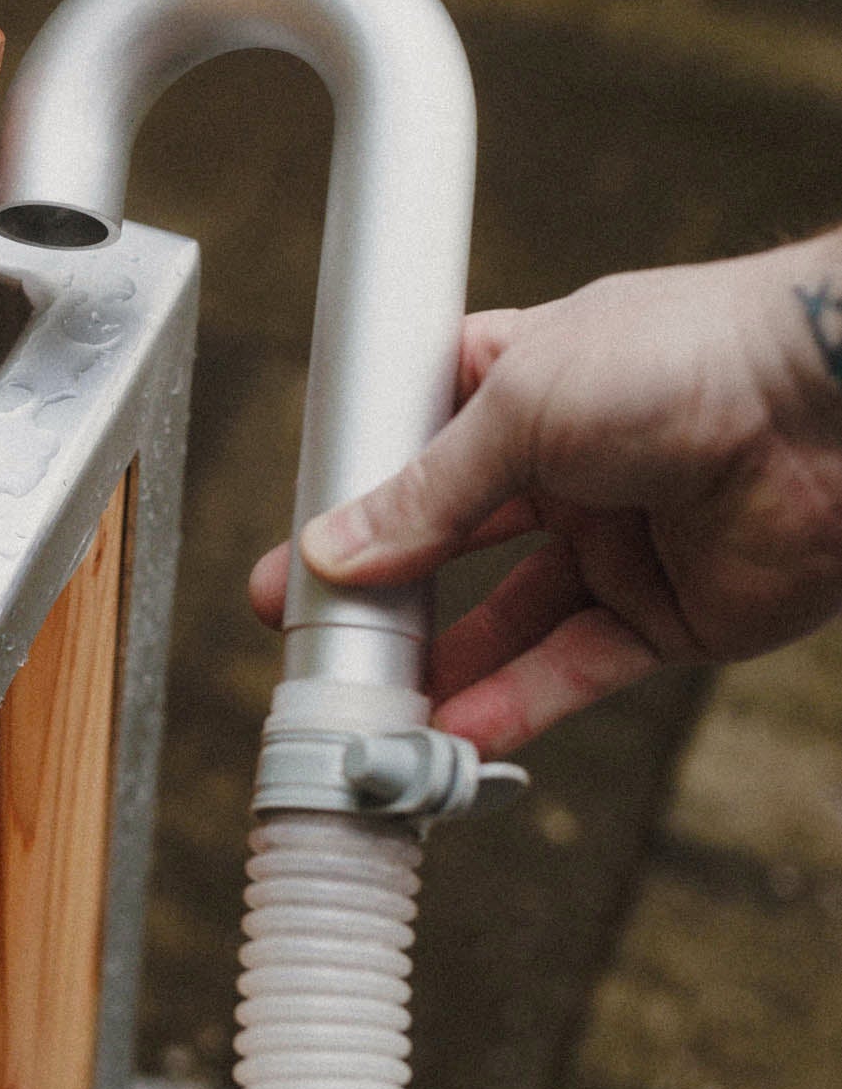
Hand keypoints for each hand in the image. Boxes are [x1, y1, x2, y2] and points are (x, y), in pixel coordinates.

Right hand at [250, 237, 841, 753]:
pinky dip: (517, 703)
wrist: (834, 403)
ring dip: (443, 666)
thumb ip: (427, 492)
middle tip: (312, 643)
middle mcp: (565, 467)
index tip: (300, 554)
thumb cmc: (684, 356)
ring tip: (375, 712)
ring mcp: (615, 543)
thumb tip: (335, 551)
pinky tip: (458, 732)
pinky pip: (576, 668)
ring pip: (508, 620)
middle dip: (381, 597)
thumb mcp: (521, 406)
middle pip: (450, 544)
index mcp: (522, 384)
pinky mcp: (666, 615)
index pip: (417, 446)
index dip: (357, 499)